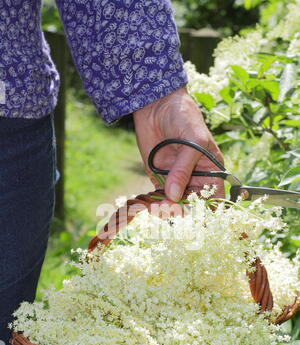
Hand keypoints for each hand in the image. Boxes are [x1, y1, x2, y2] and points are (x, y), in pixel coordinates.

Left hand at [133, 87, 224, 201]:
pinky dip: (153, 204)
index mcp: (211, 171)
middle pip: (192, 206)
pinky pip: (157, 198)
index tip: (195, 213)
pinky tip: (148, 204)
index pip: (214, 199)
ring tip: (155, 207)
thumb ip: (183, 169)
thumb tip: (174, 196)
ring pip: (174, 205)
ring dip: (165, 210)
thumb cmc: (184, 118)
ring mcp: (176, 180)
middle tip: (168, 208)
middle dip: (181, 210)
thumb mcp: (191, 142)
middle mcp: (195, 179)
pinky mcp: (158, 179)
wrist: (156, 105)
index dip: (207, 210)